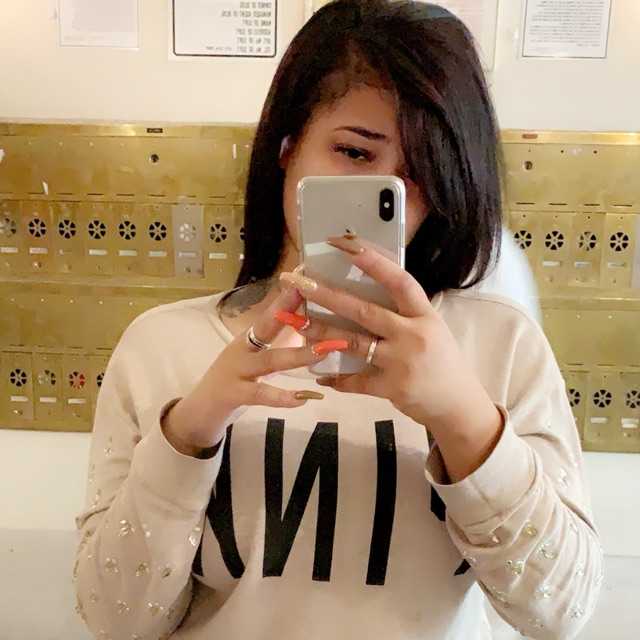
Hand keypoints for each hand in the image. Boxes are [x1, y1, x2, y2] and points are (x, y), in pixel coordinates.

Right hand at [162, 286, 347, 456]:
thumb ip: (280, 343)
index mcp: (250, 338)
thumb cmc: (235, 381)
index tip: (308, 273)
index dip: (289, 295)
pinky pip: (261, 394)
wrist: (200, 410)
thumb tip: (311, 327)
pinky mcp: (234, 394)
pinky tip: (303, 398)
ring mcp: (237, 370)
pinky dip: (282, 397)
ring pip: (270, 361)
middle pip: (266, 325)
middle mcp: (243, 349)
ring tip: (322, 351)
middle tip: (314, 293)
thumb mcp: (256, 358)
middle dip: (289, 309)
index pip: (272, 312)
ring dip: (298, 356)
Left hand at [278, 235, 497, 439]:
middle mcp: (412, 335)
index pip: (399, 282)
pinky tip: (319, 376)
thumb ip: (405, 314)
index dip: (374, 263)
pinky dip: (336, 379)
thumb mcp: (432, 329)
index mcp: (424, 315)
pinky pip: (355, 381)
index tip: (347, 245)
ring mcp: (400, 362)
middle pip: (364, 311)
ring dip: (320, 332)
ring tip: (296, 323)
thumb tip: (370, 292)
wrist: (458, 404)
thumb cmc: (443, 362)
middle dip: (328, 296)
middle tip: (300, 284)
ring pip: (351, 343)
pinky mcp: (390, 388)